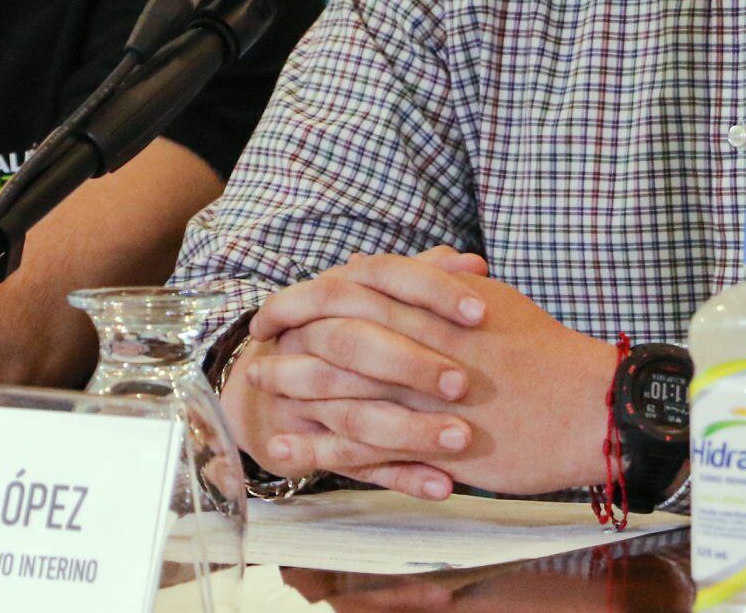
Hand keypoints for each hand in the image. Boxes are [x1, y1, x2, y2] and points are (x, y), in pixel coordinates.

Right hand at [225, 247, 486, 498]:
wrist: (264, 390)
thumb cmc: (340, 338)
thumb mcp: (370, 301)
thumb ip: (422, 278)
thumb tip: (474, 262)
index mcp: (331, 295)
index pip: (379, 278)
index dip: (430, 291)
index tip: (480, 311)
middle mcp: (306, 338)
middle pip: (353, 343)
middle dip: (410, 364)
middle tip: (463, 384)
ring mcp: (299, 397)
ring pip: (355, 414)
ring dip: (410, 429)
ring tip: (462, 439)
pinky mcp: (304, 446)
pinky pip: (353, 464)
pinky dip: (399, 477)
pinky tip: (442, 484)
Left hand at [238, 251, 615, 497]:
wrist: (589, 404)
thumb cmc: (546, 352)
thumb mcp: (490, 300)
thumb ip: (438, 283)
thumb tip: (395, 266)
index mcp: (433, 303)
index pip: (351, 288)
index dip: (304, 297)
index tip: (277, 308)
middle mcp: (421, 340)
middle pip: (334, 332)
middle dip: (288, 340)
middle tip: (255, 348)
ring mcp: (423, 392)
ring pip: (339, 387)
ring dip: (293, 387)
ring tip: (259, 390)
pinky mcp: (429, 440)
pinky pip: (360, 445)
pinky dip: (318, 447)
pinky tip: (287, 450)